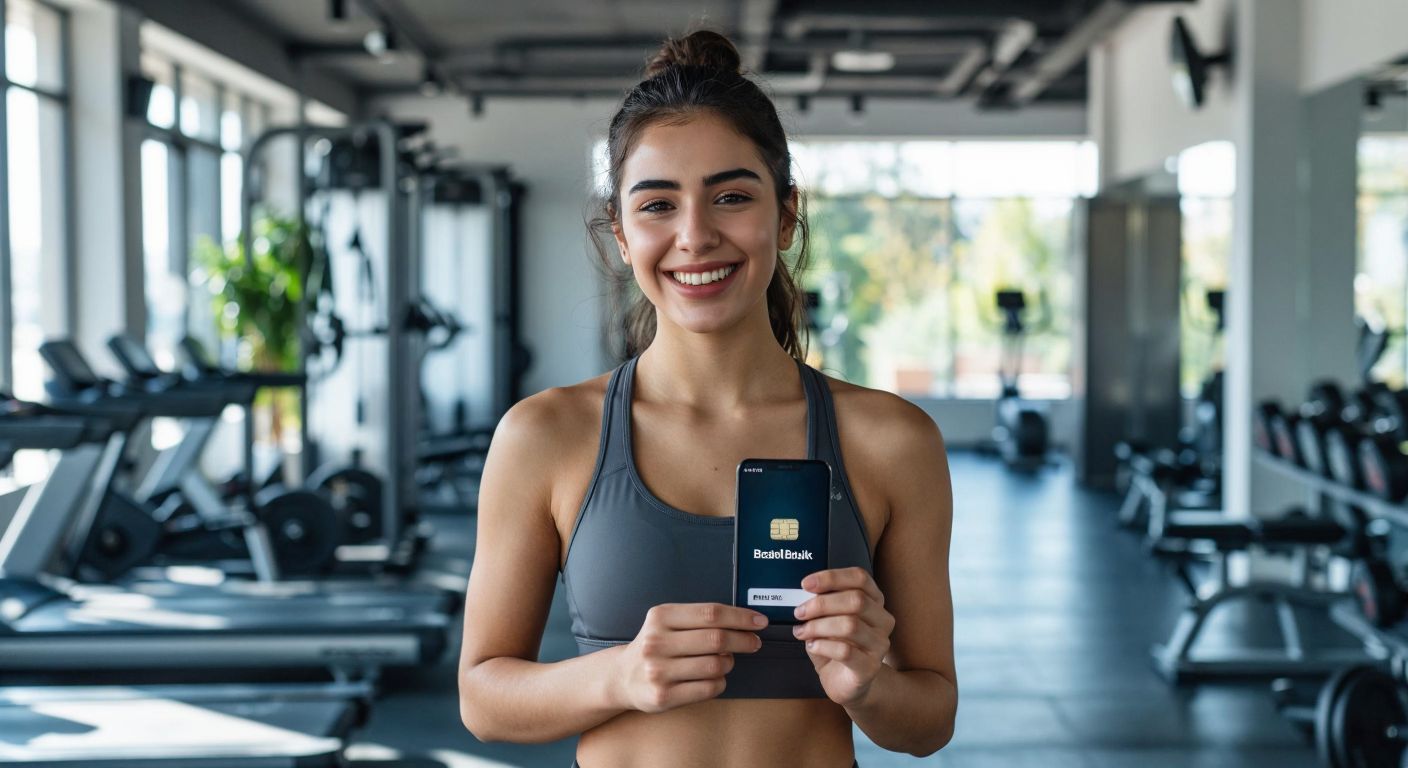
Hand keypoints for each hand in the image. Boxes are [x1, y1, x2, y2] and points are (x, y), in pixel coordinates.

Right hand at [612, 603, 766, 712]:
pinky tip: (714, 678)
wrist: (622, 677)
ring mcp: (658, 671)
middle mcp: (657, 642)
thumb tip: (745, 621)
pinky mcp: (663, 696)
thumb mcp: (667, 622)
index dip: (741, 617)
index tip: (759, 621)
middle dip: (743, 640)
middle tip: (754, 643)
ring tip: (724, 661)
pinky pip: (709, 688)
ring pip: (715, 665)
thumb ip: (699, 619)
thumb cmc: (655, 646)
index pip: (711, 613)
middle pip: (716, 639)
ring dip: (729, 663)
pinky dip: (720, 682)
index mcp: (660, 616)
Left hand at [792, 567, 893, 706]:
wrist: (846, 682)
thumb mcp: (828, 619)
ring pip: (850, 625)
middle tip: (799, 611)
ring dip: (819, 626)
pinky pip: (846, 651)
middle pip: (856, 600)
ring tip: (802, 631)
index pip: (860, 578)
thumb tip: (803, 594)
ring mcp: (879, 644)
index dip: (832, 577)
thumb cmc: (836, 646)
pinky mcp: (870, 667)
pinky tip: (812, 646)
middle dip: (822, 603)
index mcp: (874, 601)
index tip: (806, 583)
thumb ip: (821, 605)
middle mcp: (882, 620)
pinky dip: (823, 646)